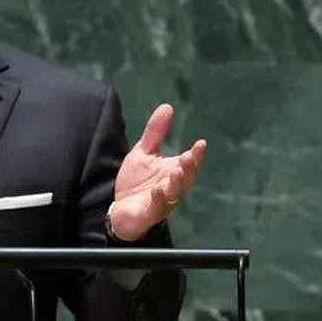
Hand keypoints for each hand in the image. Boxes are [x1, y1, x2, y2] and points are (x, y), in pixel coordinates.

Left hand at [110, 103, 205, 241]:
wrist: (120, 209)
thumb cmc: (136, 182)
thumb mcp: (144, 153)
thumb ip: (155, 133)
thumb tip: (167, 106)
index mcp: (174, 172)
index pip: (190, 163)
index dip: (197, 155)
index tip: (201, 143)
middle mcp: (173, 188)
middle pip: (186, 178)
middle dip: (189, 168)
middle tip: (189, 157)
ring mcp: (163, 202)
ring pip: (174, 193)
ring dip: (176, 183)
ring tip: (176, 171)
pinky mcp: (149, 214)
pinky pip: (157, 207)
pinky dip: (158, 199)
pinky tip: (157, 191)